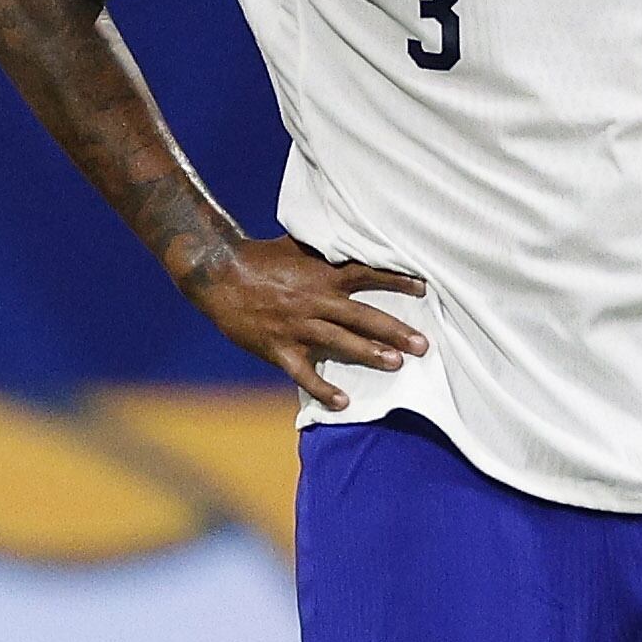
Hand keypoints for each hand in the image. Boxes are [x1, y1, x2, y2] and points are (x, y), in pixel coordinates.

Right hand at [180, 237, 427, 407]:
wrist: (217, 274)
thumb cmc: (258, 258)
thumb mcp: (296, 247)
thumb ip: (325, 250)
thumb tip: (351, 239)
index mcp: (322, 275)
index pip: (368, 276)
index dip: (397, 282)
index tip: (424, 290)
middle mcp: (315, 301)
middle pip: (363, 317)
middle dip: (395, 331)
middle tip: (422, 345)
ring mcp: (297, 326)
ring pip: (340, 342)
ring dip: (370, 354)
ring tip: (396, 364)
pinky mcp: (279, 348)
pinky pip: (304, 373)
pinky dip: (323, 389)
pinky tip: (343, 402)